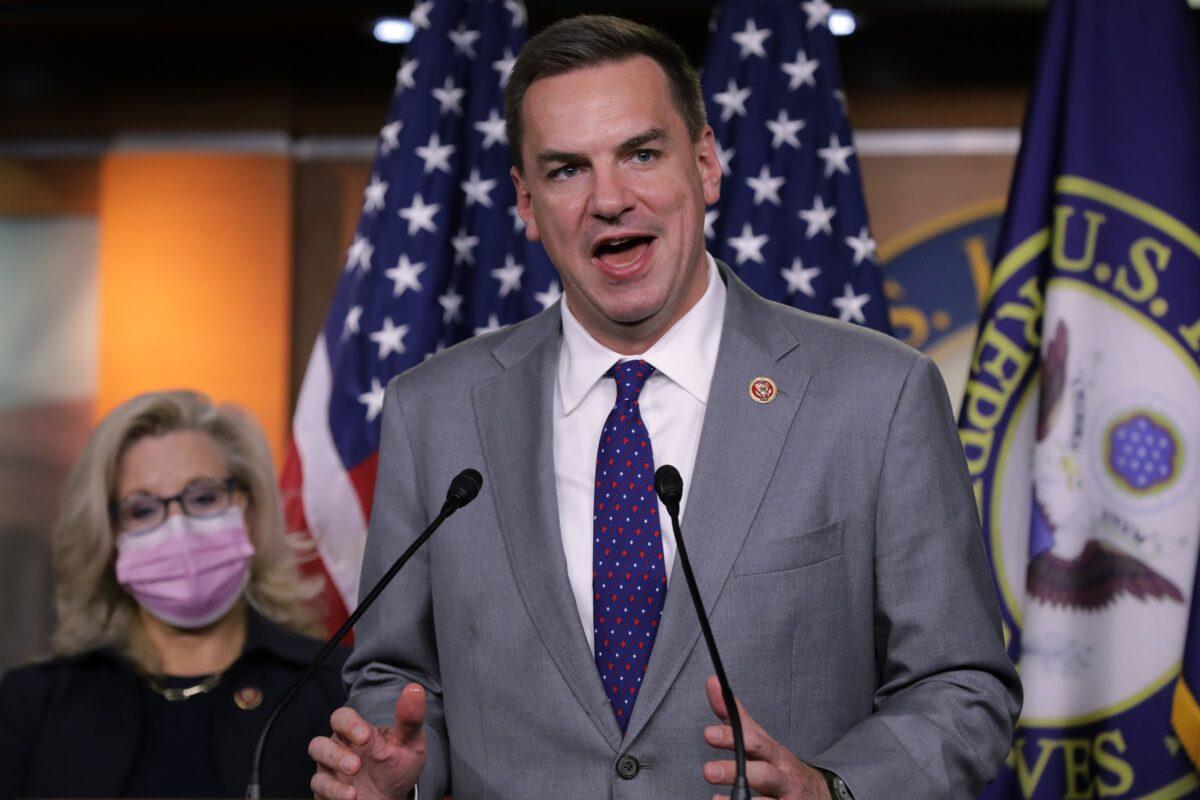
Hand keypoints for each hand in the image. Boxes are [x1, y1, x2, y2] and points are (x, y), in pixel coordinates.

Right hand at [310, 683, 427, 799]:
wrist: (395, 797)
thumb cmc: (400, 765)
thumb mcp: (411, 742)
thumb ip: (411, 718)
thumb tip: (415, 688)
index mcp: (356, 732)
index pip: (341, 718)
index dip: (349, 725)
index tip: (365, 737)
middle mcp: (338, 751)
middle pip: (319, 745)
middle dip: (335, 755)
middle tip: (356, 766)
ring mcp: (331, 774)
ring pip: (317, 772)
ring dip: (331, 781)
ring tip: (352, 792)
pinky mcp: (328, 794)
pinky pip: (320, 792)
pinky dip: (334, 795)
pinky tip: (352, 798)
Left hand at [702, 675, 830, 799]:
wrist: (818, 794)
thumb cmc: (779, 765)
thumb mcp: (760, 741)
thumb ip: (735, 717)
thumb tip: (713, 684)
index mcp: (774, 754)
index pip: (754, 742)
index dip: (732, 737)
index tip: (709, 734)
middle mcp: (782, 777)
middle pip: (762, 774)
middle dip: (735, 772)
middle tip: (708, 771)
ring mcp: (785, 799)